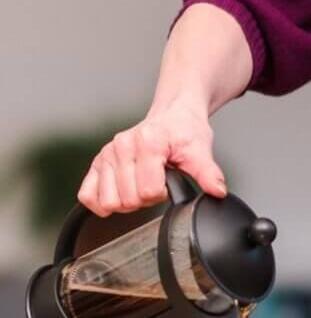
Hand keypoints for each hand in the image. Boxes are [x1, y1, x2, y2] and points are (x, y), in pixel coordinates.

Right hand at [77, 99, 225, 215]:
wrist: (173, 115)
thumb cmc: (184, 131)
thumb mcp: (201, 149)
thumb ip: (208, 172)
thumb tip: (217, 190)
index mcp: (148, 142)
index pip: (148, 191)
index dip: (161, 194)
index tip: (168, 181)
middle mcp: (122, 146)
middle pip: (128, 200)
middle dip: (145, 200)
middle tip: (155, 183)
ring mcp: (107, 153)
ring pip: (109, 202)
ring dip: (126, 202)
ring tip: (140, 185)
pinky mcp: (98, 162)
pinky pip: (87, 195)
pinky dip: (102, 202)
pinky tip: (119, 193)